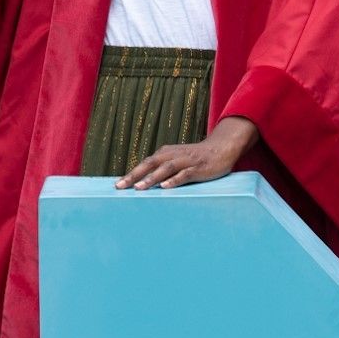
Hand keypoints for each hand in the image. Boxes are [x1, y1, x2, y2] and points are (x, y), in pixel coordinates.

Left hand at [117, 116, 258, 189]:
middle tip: (120, 186)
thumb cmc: (195, 158)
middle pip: (150, 164)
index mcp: (165, 154)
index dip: (130, 174)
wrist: (221, 148)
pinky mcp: (198, 168)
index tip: (117, 185)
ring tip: (139, 188)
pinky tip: (165, 187)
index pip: (144, 164)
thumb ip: (161, 168)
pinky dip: (174, 180)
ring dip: (151, 178)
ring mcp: (186, 161)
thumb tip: (143, 182)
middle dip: (134, 175)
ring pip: (165, 169)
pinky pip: (185, 174)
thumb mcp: (176, 160)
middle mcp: (173, 155)